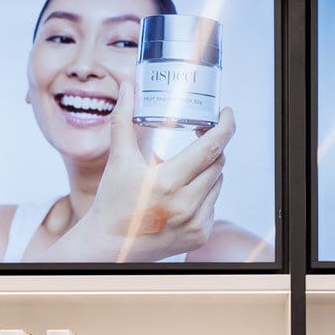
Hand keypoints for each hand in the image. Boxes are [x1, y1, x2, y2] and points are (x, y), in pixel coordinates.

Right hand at [52, 84, 234, 263]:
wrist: (109, 246)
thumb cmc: (112, 202)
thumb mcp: (118, 160)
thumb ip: (123, 120)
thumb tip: (127, 87)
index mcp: (167, 182)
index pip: (211, 147)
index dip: (225, 126)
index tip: (226, 113)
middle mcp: (186, 205)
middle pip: (218, 162)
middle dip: (212, 144)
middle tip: (200, 133)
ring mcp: (195, 223)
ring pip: (218, 183)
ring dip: (208, 169)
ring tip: (184, 168)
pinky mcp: (199, 236)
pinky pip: (213, 204)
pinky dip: (204, 193)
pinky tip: (182, 195)